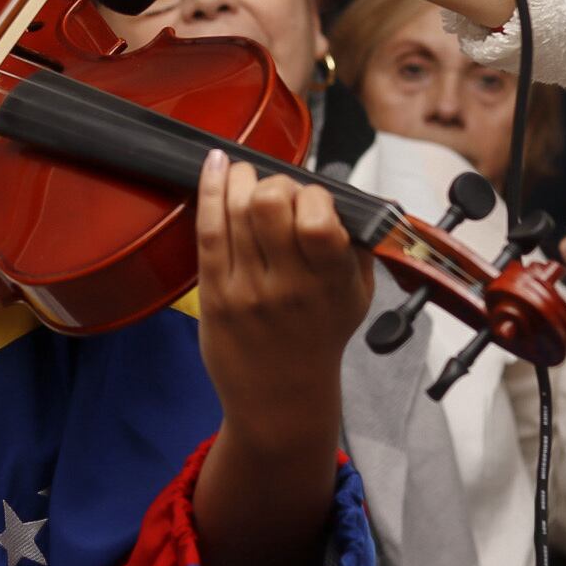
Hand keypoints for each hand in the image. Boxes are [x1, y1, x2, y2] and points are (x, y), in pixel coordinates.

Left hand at [194, 150, 370, 446]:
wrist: (281, 399)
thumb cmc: (319, 339)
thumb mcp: (357, 297)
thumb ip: (355, 247)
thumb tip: (338, 196)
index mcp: (330, 282)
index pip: (317, 219)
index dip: (312, 195)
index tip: (309, 201)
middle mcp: (288, 285)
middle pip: (270, 203)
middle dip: (274, 182)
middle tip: (275, 192)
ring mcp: (246, 289)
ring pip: (235, 210)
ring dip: (239, 179)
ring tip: (244, 176)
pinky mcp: (214, 293)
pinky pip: (208, 231)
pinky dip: (208, 190)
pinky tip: (215, 166)